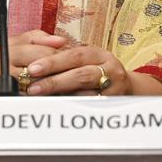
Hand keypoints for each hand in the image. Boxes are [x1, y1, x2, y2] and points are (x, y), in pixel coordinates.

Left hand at [25, 45, 161, 96]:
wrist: (129, 88)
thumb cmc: (99, 70)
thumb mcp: (87, 58)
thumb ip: (66, 56)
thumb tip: (38, 58)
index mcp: (99, 54)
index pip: (73, 55)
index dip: (52, 62)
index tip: (32, 68)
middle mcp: (110, 69)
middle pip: (80, 74)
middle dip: (53, 81)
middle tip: (32, 87)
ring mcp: (115, 89)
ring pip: (86, 94)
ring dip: (61, 97)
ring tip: (41, 98)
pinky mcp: (115, 106)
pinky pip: (92, 108)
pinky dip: (74, 108)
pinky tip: (59, 108)